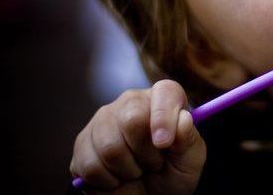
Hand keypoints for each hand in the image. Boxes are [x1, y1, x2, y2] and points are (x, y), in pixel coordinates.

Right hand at [69, 80, 205, 193]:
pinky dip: (109, 181)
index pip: (165, 92)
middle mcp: (130, 103)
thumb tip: (183, 119)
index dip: (164, 116)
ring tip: (136, 170)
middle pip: (131, 119)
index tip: (165, 143)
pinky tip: (118, 177)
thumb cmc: (171, 173)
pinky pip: (90, 166)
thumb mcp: (190, 160)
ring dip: (128, 170)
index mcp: (162, 100)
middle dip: (146, 152)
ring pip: (109, 146)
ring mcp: (102, 122)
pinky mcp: (82, 145)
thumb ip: (189, 139)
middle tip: (154, 163)